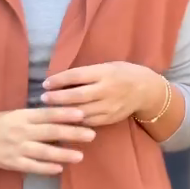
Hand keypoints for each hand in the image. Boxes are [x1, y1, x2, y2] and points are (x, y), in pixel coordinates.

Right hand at [0, 107, 94, 175]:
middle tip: (91, 134)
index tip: (82, 114)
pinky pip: (32, 167)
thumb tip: (60, 115)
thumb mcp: (15, 114)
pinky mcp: (12, 163)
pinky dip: (46, 168)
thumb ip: (35, 117)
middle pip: (50, 132)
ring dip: (64, 154)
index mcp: (22, 116)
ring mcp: (17, 148)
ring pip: (44, 152)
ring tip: (80, 155)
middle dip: (72, 134)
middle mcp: (21, 131)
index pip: (47, 114)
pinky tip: (60, 169)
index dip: (65, 114)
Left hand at [41, 63, 166, 126]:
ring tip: (49, 111)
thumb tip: (61, 79)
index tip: (45, 84)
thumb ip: (88, 73)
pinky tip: (64, 121)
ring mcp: (109, 106)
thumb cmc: (122, 73)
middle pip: (77, 95)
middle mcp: (107, 90)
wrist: (146, 90)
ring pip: (82, 112)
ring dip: (63, 113)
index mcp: (105, 72)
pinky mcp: (110, 119)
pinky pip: (89, 122)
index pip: (77, 75)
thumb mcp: (107, 66)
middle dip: (58, 98)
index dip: (59, 80)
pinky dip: (75, 122)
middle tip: (43, 99)